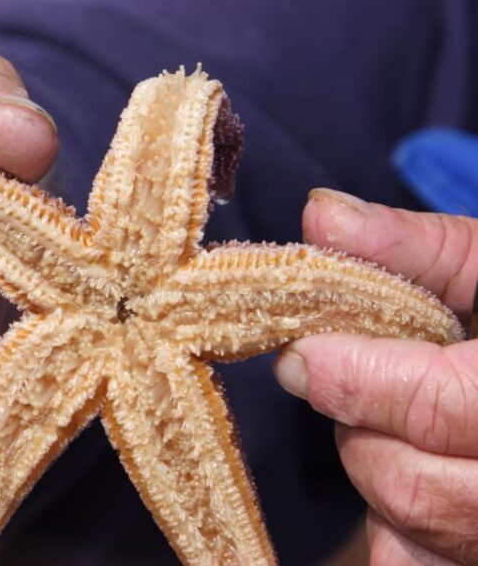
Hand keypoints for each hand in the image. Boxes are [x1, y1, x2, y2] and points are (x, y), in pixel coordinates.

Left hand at [275, 188, 477, 563]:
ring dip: (382, 468)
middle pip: (412, 485)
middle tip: (366, 381)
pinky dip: (401, 530)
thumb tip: (319, 215)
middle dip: (363, 427)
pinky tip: (424, 471)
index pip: (444, 407)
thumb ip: (416, 247)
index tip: (302, 356)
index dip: (359, 382)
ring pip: (412, 531)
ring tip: (409, 419)